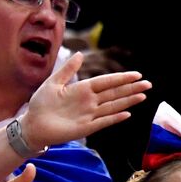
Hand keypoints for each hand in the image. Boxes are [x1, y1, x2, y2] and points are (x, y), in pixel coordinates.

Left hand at [21, 53, 149, 149]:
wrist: (32, 125)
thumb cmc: (40, 104)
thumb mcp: (52, 83)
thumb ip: (67, 70)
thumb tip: (79, 54)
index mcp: (82, 89)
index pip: (106, 82)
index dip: (121, 78)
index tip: (136, 74)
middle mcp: (89, 101)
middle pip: (114, 93)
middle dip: (131, 88)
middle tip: (148, 84)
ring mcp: (89, 115)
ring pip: (112, 106)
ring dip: (127, 101)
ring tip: (143, 96)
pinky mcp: (86, 128)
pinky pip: (103, 121)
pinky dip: (114, 117)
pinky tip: (127, 114)